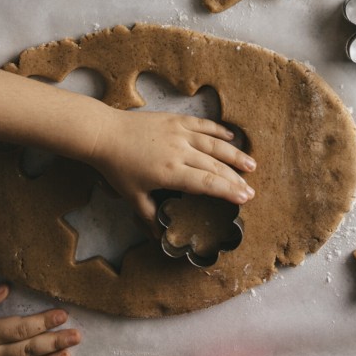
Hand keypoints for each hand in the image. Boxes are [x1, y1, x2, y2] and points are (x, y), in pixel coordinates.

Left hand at [89, 110, 256, 234]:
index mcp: (170, 172)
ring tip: (251, 164)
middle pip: (215, 166)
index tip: (244, 198)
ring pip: (214, 144)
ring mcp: (179, 133)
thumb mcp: (132, 196)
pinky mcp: (176, 120)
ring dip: (234, 155)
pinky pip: (202, 124)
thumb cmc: (117, 167)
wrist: (104, 134)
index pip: (207, 184)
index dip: (228, 191)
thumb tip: (159, 236)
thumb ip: (149, 215)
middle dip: (236, 179)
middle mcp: (179, 152)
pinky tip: (231, 137)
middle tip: (251, 189)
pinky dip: (218, 130)